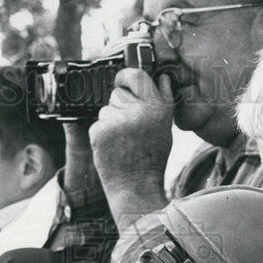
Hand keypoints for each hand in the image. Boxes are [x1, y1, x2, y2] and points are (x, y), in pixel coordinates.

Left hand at [89, 68, 174, 230]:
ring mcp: (118, 121)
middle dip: (118, 107)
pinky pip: (96, 125)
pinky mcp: (101, 132)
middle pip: (117, 94)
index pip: (136, 74)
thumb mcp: (165, 128)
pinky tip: (112, 148)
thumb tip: (164, 78)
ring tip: (121, 142)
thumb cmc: (151, 159)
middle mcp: (139, 111)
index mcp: (157, 107)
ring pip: (105, 110)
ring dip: (109, 123)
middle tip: (127, 130)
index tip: (121, 81)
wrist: (137, 187)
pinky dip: (100, 136)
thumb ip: (164, 101)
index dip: (125, 76)